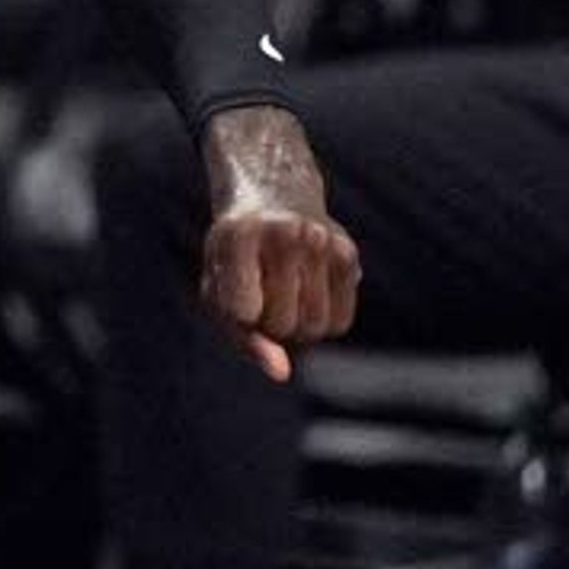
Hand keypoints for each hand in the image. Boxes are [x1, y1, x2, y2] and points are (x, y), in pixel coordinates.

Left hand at [195, 101, 361, 380]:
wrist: (270, 195)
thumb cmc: (236, 257)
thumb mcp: (219, 289)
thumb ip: (243, 337)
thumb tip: (282, 373)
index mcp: (239, 236)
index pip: (244, 311)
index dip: (239, 315)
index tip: (235, 292)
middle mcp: (285, 233)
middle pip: (282, 325)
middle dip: (267, 324)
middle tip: (260, 293)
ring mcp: (322, 240)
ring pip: (315, 328)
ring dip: (296, 328)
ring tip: (282, 295)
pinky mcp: (349, 253)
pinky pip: (340, 324)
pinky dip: (322, 325)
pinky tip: (307, 295)